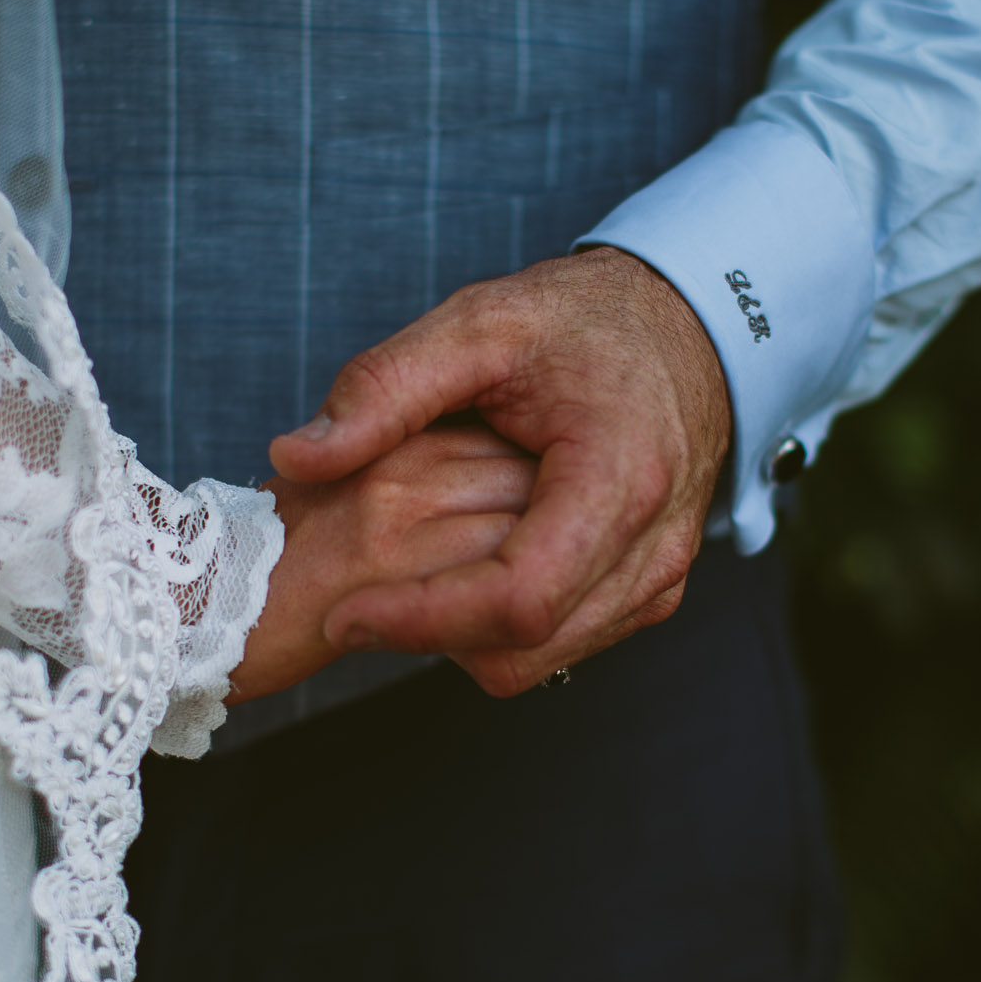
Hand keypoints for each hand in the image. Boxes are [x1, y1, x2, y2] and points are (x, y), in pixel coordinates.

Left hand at [268, 247, 730, 696]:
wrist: (685, 328)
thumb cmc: (585, 322)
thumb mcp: (476, 325)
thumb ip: (384, 388)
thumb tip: (295, 456)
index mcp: (619, 477)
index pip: (520, 599)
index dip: (423, 619)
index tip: (345, 614)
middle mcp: (653, 545)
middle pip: (524, 646)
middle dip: (429, 633)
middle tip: (354, 599)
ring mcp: (658, 576)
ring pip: (540, 659)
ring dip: (461, 633)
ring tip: (402, 578)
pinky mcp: (649, 591)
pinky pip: (561, 643)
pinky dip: (496, 624)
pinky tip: (459, 567)